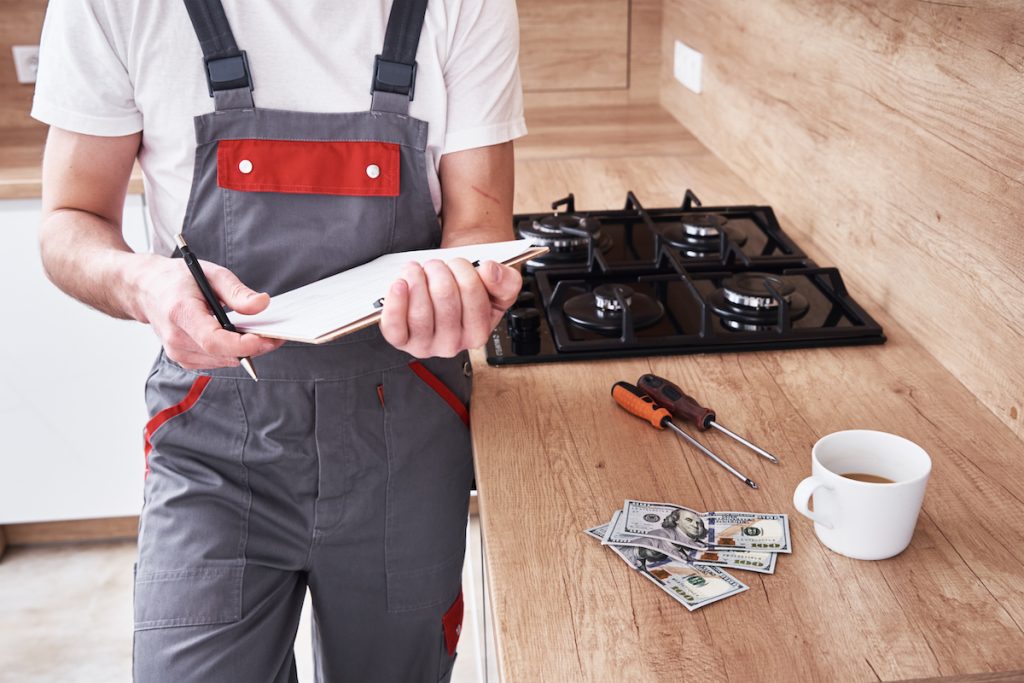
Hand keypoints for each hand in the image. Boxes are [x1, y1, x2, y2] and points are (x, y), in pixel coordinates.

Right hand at [128, 254, 283, 368]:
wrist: (146, 290)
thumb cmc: (177, 279)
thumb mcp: (211, 273)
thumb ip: (237, 292)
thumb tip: (262, 304)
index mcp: (180, 313)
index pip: (213, 340)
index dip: (242, 345)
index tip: (266, 339)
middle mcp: (175, 338)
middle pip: (221, 354)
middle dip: (253, 347)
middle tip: (275, 335)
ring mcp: (177, 352)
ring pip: (222, 361)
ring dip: (244, 352)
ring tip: (257, 333)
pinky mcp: (183, 359)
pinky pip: (215, 362)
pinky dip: (230, 353)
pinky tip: (236, 338)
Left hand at [379, 258, 521, 357]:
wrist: (447, 296)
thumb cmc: (469, 292)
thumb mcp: (497, 287)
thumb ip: (506, 280)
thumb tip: (490, 270)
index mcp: (478, 333)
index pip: (474, 296)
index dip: (465, 271)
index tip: (459, 263)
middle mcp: (452, 344)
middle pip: (445, 299)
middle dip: (440, 271)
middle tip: (437, 266)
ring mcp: (425, 345)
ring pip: (420, 312)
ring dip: (417, 280)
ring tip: (417, 270)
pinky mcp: (401, 340)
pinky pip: (395, 326)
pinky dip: (395, 302)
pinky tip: (400, 284)